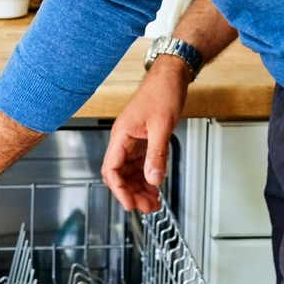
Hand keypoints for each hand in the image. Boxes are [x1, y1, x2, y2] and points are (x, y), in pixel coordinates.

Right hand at [103, 53, 188, 213]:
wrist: (171, 76)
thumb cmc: (162, 92)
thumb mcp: (161, 127)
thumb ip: (156, 155)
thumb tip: (153, 179)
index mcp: (121, 135)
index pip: (111, 169)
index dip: (119, 189)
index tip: (130, 204)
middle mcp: (124, 140)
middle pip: (120, 175)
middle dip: (131, 193)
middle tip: (147, 207)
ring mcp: (133, 141)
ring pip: (130, 172)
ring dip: (140, 188)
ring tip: (153, 202)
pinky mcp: (143, 141)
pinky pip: (141, 165)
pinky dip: (147, 178)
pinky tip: (155, 187)